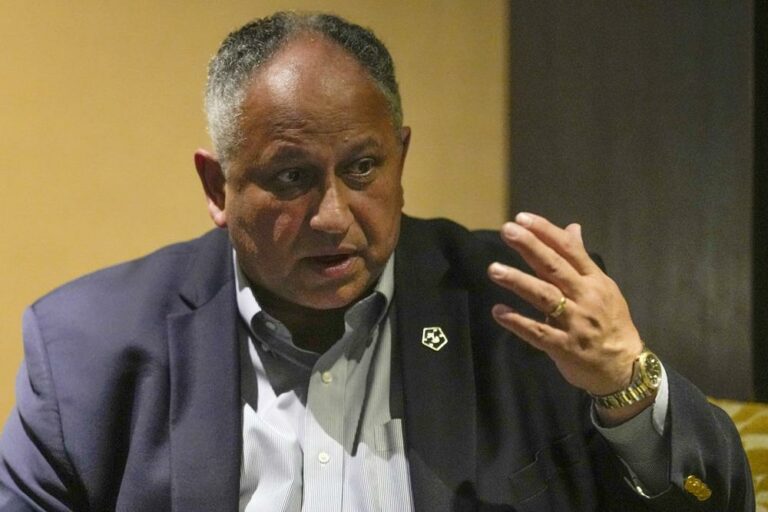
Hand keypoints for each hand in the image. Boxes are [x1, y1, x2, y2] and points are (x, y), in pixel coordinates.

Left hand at [487, 212, 649, 421]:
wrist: (624, 367)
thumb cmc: (610, 323)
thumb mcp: (602, 287)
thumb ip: (581, 259)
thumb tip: (572, 228)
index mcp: (594, 280)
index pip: (569, 249)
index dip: (545, 232)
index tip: (522, 218)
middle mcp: (585, 297)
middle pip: (554, 267)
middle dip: (530, 247)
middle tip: (507, 230)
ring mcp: (575, 322)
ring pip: (544, 297)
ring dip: (518, 281)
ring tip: (494, 269)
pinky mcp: (564, 347)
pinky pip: (537, 333)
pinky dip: (517, 322)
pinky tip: (498, 312)